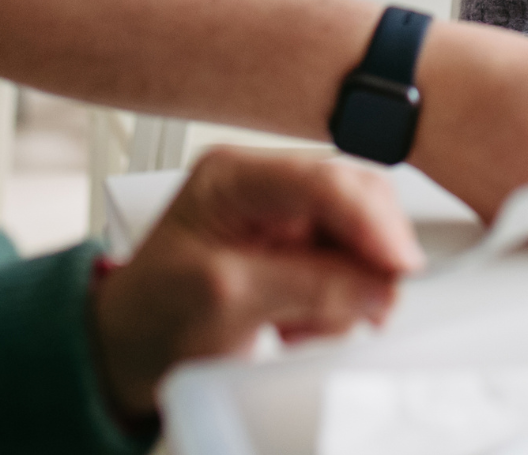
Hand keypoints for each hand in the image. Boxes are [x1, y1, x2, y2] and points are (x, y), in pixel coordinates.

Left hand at [90, 149, 420, 420]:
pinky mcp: (302, 247)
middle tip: (378, 301)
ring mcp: (287, 215)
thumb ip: (307, 286)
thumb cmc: (151, 317)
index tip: (398, 265)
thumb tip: (378, 284)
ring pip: (361, 234)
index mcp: (235, 175)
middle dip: (371, 254)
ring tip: (310, 324)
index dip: (371, 221)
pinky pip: (353, 263)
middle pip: (355, 199)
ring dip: (354, 285)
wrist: (129, 352)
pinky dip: (345, 298)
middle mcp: (268, 185)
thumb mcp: (225, 299)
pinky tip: (306, 322)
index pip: (324, 181)